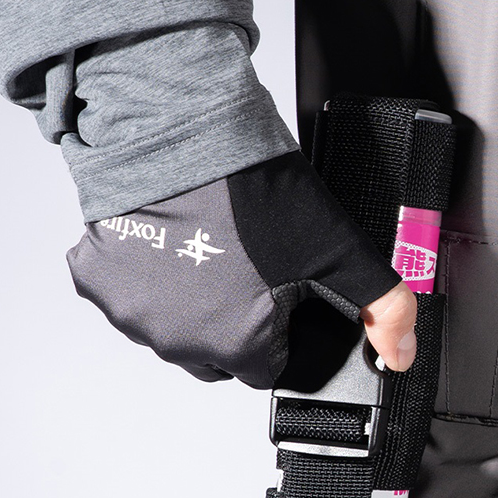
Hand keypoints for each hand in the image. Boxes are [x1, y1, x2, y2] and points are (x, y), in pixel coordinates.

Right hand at [66, 151, 416, 386]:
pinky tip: (169, 240)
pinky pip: (128, 293)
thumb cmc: (254, 192)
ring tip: (211, 248)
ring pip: (172, 326)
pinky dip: (146, 275)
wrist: (182, 129)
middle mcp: (177, 343)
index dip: (278, 332)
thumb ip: (383, 306)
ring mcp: (131, 313)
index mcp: (235, 348)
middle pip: (217, 354)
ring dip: (189, 301)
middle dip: (234, 323)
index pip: (265, 368)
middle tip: (247, 267)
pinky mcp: (96, 279)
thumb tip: (401, 353)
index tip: (277, 295)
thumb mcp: (338, 248)